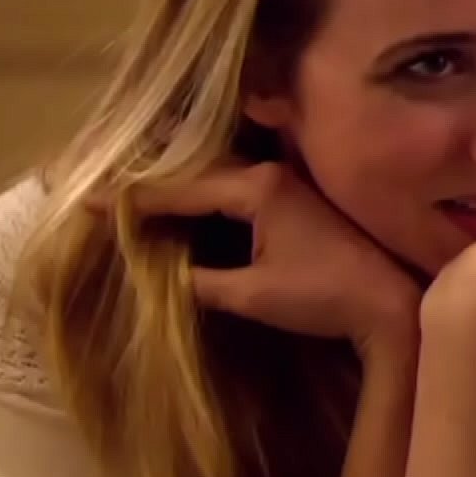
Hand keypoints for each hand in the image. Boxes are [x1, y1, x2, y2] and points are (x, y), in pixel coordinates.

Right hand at [97, 162, 419, 351]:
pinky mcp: (296, 198)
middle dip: (152, 185)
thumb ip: (201, 281)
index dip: (134, 197)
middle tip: (105, 195)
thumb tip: (161, 275)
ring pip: (218, 178)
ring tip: (136, 196)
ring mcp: (286, 183)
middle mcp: (270, 173)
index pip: (182, 188)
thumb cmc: (321, 297)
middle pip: (198, 173)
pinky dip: (207, 196)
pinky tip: (187, 207)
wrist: (386, 303)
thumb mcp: (251, 294)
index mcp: (257, 188)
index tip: (89, 200)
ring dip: (180, 186)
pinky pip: (237, 187)